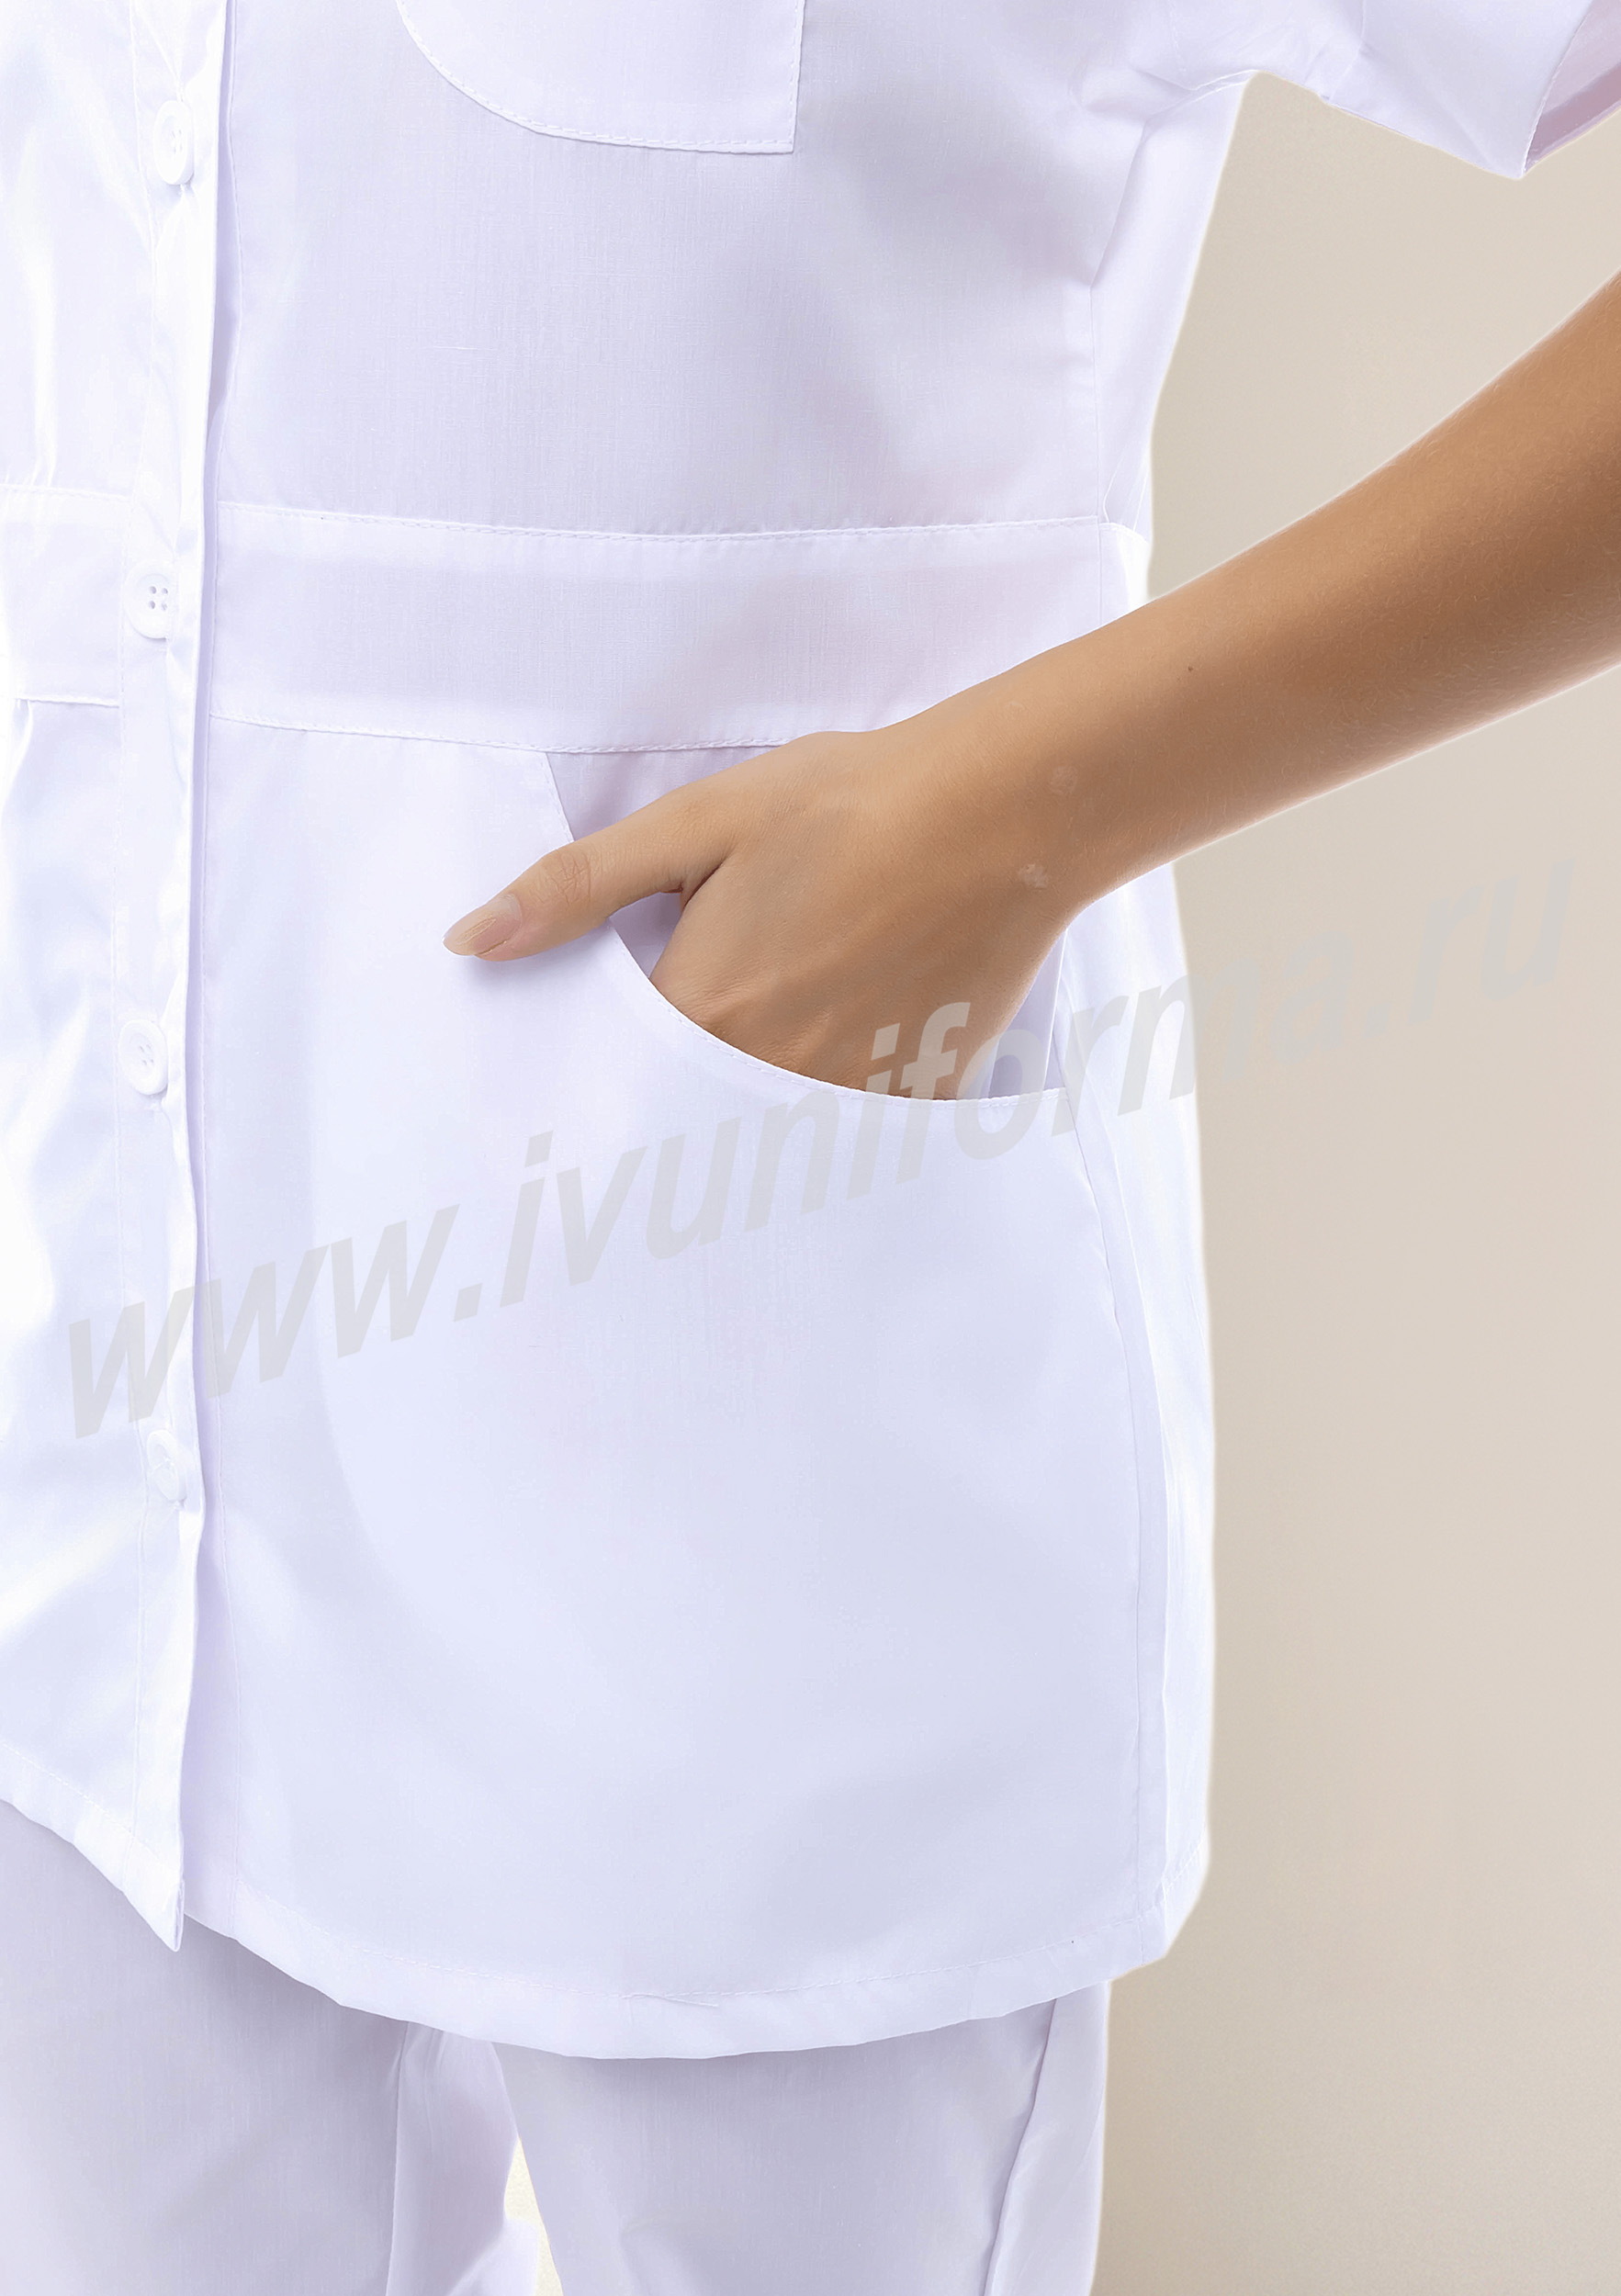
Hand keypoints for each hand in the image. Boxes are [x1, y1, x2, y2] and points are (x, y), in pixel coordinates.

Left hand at [442, 707, 1075, 1096]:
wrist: (1001, 812)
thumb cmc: (847, 803)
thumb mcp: (698, 821)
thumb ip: (580, 888)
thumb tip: (472, 940)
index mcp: (705, 1008)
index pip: (617, 1084)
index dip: (594, 1089)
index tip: (568, 1122)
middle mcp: (769, 1070)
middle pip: (690, 1123)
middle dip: (666, 1124)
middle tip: (654, 1121)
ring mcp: (847, 1091)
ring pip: (769, 1138)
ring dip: (747, 1124)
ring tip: (761, 1078)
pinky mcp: (913, 1092)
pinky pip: (850, 1136)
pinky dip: (828, 1119)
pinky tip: (837, 1067)